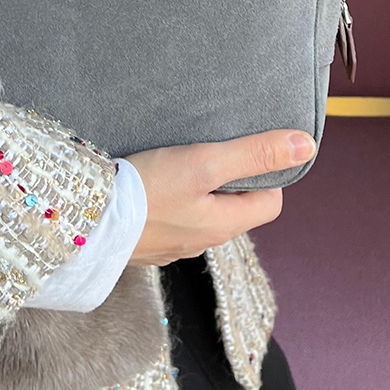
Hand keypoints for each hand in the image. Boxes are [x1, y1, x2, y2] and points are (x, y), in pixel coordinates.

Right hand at [124, 129, 316, 265]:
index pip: (270, 202)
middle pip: (235, 207)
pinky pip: (170, 216)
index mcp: (224, 226)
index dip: (267, 173)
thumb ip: (254, 154)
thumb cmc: (145, 191)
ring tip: (180, 158)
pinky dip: (169, 197)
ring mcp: (171, 243)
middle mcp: (202, 240)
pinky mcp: (144, 239)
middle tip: (211, 147)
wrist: (83, 221)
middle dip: (230, 178)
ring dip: (198, 187)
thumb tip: (306, 146)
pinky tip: (150, 179)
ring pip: (201, 212)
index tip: (246, 148)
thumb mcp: (204, 163)